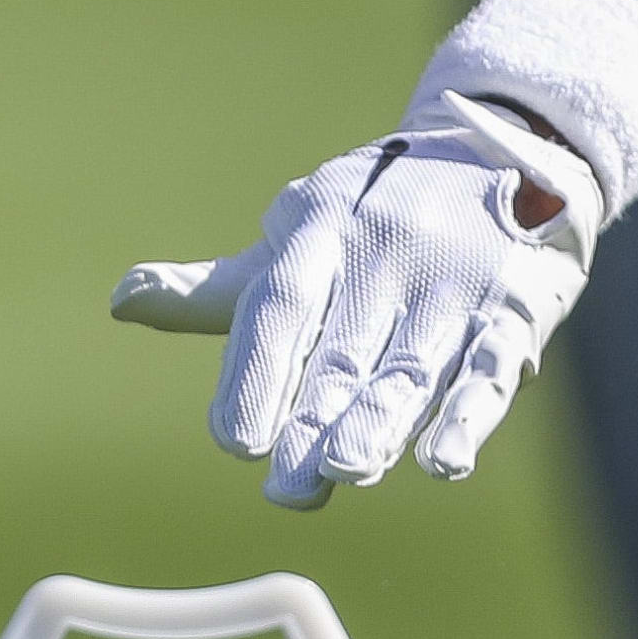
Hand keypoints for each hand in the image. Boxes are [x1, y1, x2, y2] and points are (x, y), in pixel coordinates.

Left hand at [113, 94, 599, 508]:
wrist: (503, 149)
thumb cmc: (370, 220)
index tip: (232, 443)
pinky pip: (489, 365)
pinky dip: (468, 416)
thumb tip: (122, 301)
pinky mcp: (515, 305)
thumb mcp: (295, 242)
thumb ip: (218, 292)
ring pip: (411, 361)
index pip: (280, 305)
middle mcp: (383, 250)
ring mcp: (452, 277)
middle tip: (287, 489)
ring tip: (347, 469)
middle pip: (344, 347)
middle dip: (314, 419)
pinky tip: (444, 463)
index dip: (256, 372)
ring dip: (381, 420)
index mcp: (317, 230)